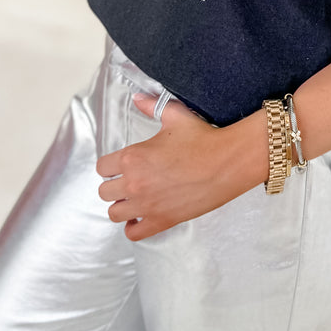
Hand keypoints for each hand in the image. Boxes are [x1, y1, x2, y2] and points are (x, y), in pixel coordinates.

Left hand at [96, 94, 264, 240]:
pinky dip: (133, 227)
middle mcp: (134, 183)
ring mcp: (147, 205)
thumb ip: (151, 106)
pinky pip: (133, 233)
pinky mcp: (162, 220)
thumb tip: (137, 98)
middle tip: (132, 180)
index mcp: (132, 157)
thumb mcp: (175, 116)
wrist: (228, 161)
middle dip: (116, 185)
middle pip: (104, 192)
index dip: (111, 165)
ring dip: (122, 206)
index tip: (123, 165)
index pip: (102, 167)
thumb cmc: (203, 138)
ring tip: (135, 199)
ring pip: (114, 213)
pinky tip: (141, 217)